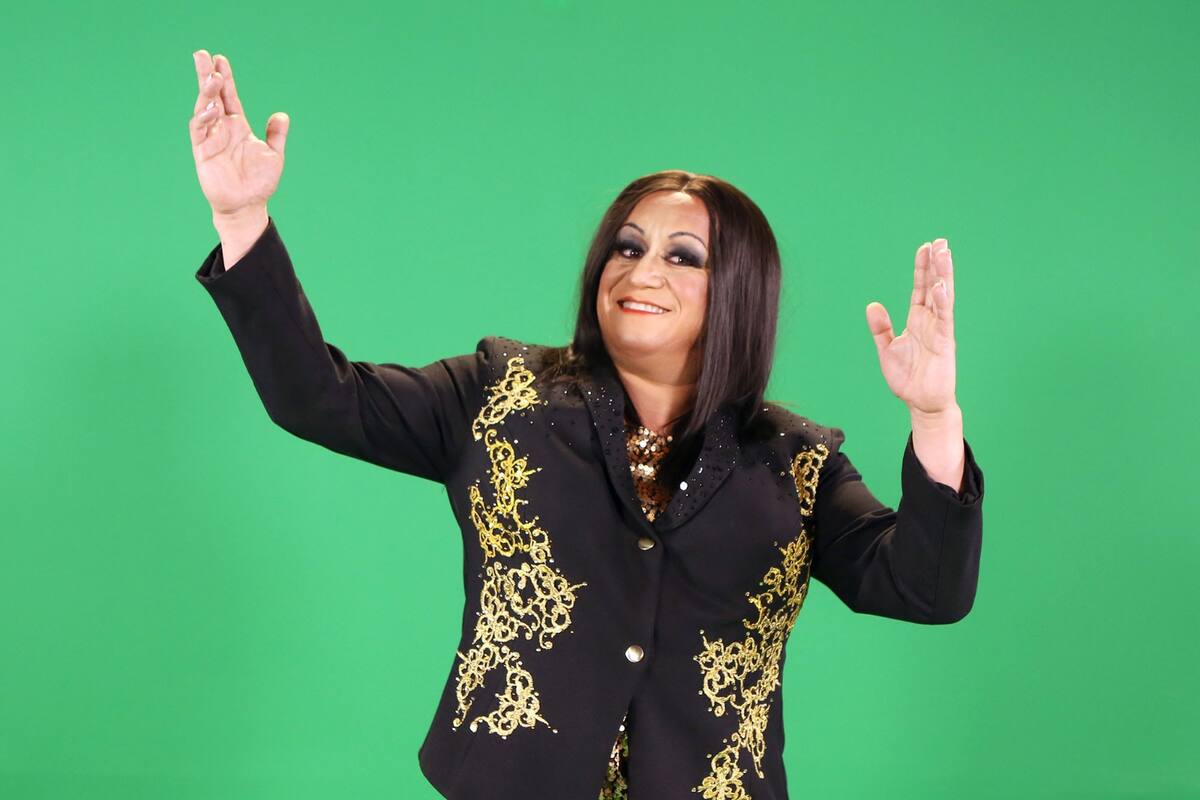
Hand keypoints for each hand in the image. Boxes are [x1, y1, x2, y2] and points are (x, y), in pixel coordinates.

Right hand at [188, 50, 288, 216]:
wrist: (248, 206)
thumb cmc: (259, 182)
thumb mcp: (274, 155)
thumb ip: (276, 135)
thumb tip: (282, 115)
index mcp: (238, 125)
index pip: (229, 96)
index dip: (225, 78)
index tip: (220, 58)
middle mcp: (222, 128)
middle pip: (212, 96)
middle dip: (206, 75)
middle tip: (202, 54)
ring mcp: (210, 138)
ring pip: (204, 108)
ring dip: (207, 92)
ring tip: (213, 76)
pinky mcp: (202, 151)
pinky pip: (199, 130)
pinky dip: (204, 117)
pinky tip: (212, 107)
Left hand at [865, 238, 957, 415]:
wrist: (920, 403)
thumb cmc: (907, 378)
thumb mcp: (887, 349)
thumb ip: (880, 328)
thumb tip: (873, 305)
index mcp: (917, 320)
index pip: (920, 288)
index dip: (922, 268)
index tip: (925, 247)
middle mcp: (931, 321)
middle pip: (934, 286)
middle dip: (937, 264)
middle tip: (941, 242)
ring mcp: (940, 330)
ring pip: (942, 297)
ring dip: (943, 275)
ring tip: (944, 254)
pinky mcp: (945, 343)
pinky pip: (944, 319)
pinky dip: (943, 302)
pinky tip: (941, 286)